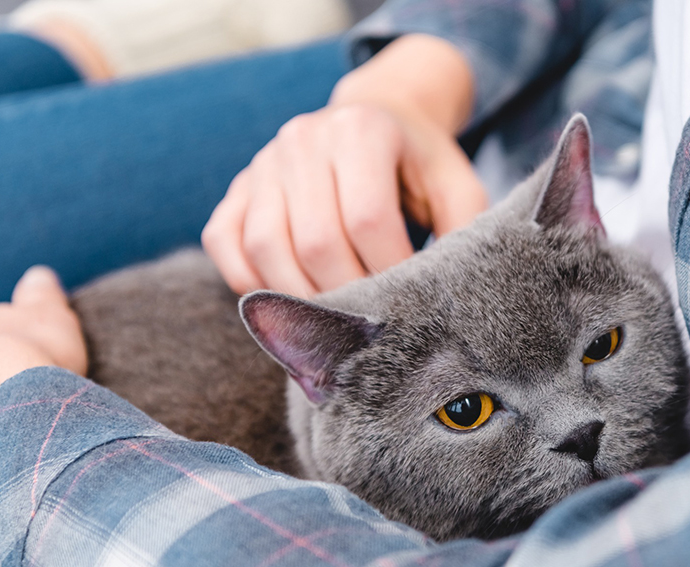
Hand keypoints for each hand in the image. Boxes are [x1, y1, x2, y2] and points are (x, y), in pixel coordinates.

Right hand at [201, 34, 488, 296]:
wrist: (375, 119)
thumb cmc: (419, 164)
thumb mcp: (456, 185)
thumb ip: (463, 231)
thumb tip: (452, 294)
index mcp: (362, 130)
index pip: (367, 218)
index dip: (388, 270)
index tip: (409, 300)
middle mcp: (303, 139)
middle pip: (315, 240)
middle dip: (348, 293)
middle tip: (373, 323)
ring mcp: (263, 163)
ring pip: (265, 247)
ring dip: (300, 297)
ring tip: (334, 321)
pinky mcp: (237, 189)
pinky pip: (226, 244)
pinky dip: (251, 283)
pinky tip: (289, 301)